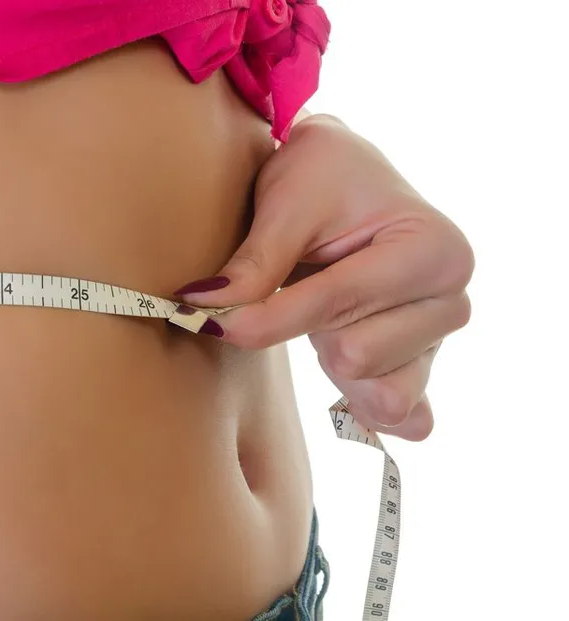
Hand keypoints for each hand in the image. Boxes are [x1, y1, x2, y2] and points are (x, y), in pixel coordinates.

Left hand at [174, 114, 473, 440]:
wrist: (342, 178)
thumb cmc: (321, 177)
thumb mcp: (287, 204)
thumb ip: (256, 262)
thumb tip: (208, 311)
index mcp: (434, 249)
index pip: (336, 303)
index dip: (265, 314)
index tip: (209, 316)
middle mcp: (450, 299)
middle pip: (355, 355)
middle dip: (305, 328)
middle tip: (297, 284)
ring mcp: (438, 340)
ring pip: (365, 384)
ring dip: (325, 352)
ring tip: (322, 307)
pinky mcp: (419, 367)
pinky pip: (396, 414)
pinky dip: (359, 403)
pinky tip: (340, 386)